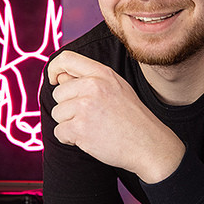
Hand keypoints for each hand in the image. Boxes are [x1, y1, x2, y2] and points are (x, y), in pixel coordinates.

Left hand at [48, 51, 183, 183]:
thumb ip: (90, 80)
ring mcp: (85, 107)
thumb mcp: (117, 88)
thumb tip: (60, 77)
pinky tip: (88, 139)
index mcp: (102, 73)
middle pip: (58, 93)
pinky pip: (59, 132)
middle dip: (68, 108)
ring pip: (57, 114)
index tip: (55, 80)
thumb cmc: (133, 118)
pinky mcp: (80, 128)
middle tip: (90, 118)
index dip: (54, 69)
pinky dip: (70, 139)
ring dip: (69, 125)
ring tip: (92, 128)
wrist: (149, 144)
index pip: (66, 59)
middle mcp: (92, 86)